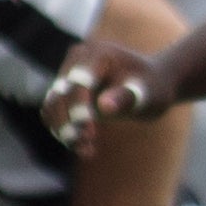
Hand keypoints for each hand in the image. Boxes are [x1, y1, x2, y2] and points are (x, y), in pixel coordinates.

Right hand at [41, 43, 173, 149]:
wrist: (151, 82)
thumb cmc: (153, 88)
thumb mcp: (149, 94)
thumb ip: (126, 97)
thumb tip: (104, 106)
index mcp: (99, 54)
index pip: (79, 82)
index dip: (79, 108)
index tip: (90, 135)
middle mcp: (78, 59)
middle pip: (60, 94)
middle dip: (69, 122)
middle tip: (87, 145)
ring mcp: (69, 72)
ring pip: (52, 104)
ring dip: (62, 129)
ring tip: (86, 150)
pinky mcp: (65, 89)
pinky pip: (54, 111)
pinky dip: (62, 130)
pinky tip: (84, 147)